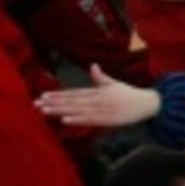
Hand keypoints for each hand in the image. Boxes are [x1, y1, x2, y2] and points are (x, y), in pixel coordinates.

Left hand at [35, 64, 161, 129]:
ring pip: (76, 110)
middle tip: (36, 103)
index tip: (43, 96)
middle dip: (53, 103)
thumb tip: (93, 65)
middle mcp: (97, 99)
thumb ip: (101, 77)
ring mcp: (101, 109)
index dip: (58, 95)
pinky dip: (77, 120)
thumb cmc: (131, 94)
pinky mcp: (107, 120)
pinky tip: (64, 120)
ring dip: (59, 110)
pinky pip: (89, 120)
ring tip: (44, 111)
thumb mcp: (115, 84)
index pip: (73, 93)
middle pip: (71, 101)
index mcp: (97, 91)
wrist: (148, 103)